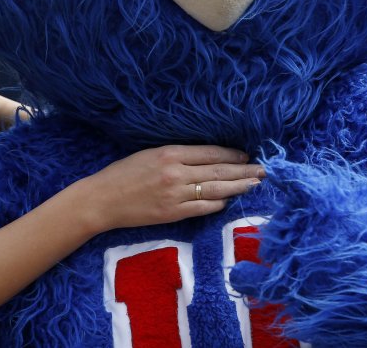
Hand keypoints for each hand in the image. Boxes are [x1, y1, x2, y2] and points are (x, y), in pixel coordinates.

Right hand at [72, 145, 264, 233]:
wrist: (102, 200)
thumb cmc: (122, 174)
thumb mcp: (149, 154)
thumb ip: (176, 155)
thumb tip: (205, 157)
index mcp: (170, 153)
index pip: (210, 153)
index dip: (232, 155)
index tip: (247, 155)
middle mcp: (176, 173)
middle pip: (219, 172)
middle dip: (244, 171)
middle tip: (264, 170)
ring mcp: (176, 195)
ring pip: (216, 190)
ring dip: (239, 188)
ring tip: (255, 185)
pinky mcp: (173, 214)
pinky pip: (203, 208)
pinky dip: (218, 204)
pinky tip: (229, 201)